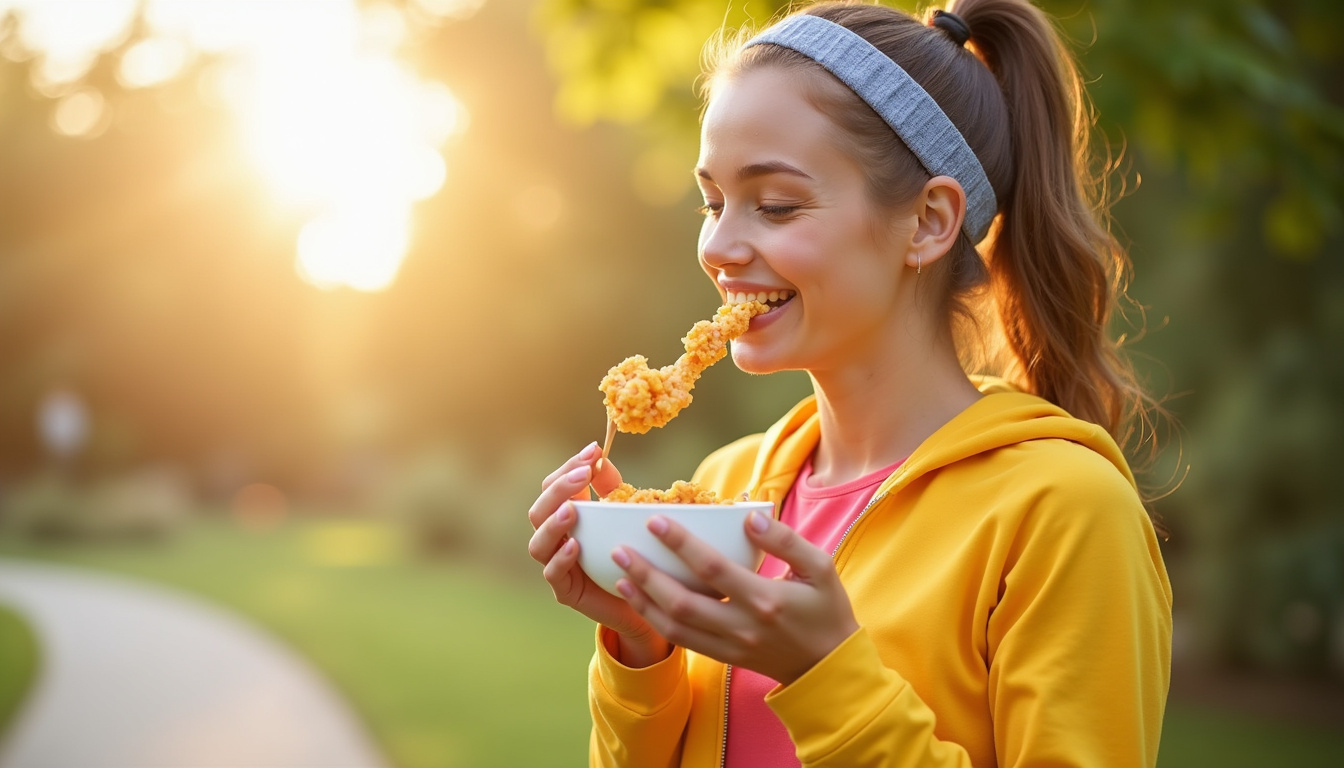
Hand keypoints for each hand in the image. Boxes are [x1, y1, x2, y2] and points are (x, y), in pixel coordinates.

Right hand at [527, 442, 670, 666]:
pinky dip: (561, 558)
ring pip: (539, 543)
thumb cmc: (632, 553)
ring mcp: (556, 565)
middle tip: (583, 474)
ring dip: (553, 523)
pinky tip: (575, 546)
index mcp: (566, 516)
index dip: (569, 466)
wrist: (647, 601)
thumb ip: (611, 488)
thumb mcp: (624, 516)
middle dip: (559, 489)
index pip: (553, 485)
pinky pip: (553, 574)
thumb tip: (600, 458)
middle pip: (539, 510)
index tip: (593, 451)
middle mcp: (555, 539)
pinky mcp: (565, 591)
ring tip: (571, 509)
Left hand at [613, 510, 858, 684]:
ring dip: (643, 601)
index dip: (680, 544)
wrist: (829, 667)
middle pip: (682, 602)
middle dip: (646, 575)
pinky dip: (656, 621)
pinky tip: (640, 602)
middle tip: (620, 550)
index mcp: (766, 600)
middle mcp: (742, 627)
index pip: (713, 568)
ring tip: (618, 576)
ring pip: (675, 627)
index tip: (654, 521)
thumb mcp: (820, 568)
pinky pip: (682, 641)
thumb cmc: (826, 610)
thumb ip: (786, 541)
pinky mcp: (723, 658)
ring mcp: (730, 646)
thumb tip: (749, 516)